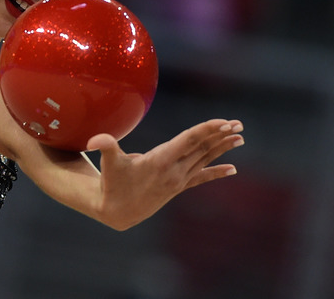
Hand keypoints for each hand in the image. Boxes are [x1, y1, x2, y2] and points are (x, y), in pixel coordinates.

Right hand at [87, 119, 243, 229]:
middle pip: (201, 148)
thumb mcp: (108, 163)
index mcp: (160, 160)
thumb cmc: (111, 183)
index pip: (189, 140)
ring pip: (204, 159)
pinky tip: (232, 169)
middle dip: (221, 135)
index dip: (207, 129)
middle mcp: (174, 170)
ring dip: (222, 147)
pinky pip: (201, 177)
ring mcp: (177, 180)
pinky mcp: (177, 187)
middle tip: (238, 124)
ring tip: (240, 137)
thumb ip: (105, 147)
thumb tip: (93, 141)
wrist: (117, 212)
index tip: (224, 122)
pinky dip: (217, 172)